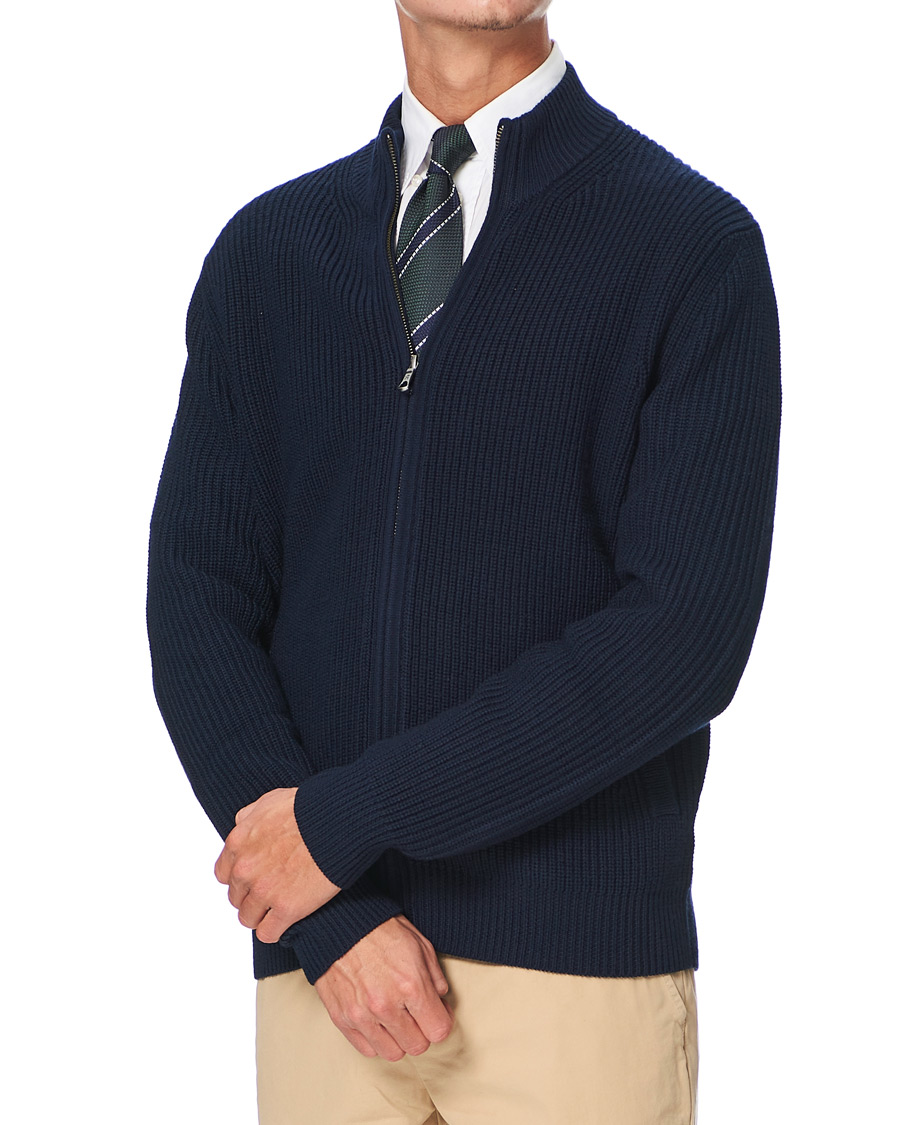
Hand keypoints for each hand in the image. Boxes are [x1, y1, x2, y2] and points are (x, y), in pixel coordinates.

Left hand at [214, 787, 340, 941]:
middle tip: (273, 890)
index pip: (224, 875)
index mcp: (238, 843)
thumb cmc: (309, 808)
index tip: (256, 877)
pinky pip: (267, 933)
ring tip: (279, 909)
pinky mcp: (287, 909)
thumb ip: (249, 816)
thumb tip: (241, 824)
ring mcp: (264, 891)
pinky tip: (286, 920)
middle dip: (252, 895)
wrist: (337, 821)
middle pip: (236, 898)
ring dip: (261, 915)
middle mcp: (245, 869)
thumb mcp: (270, 801)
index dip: (242, 877)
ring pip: (248, 918)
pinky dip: (275, 930)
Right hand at [314, 915, 454, 1060]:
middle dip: (422, 1030)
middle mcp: (386, 1005)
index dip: (442, 1020)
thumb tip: (440, 1000)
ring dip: (398, 1039)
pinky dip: (376, 1039)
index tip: (438, 1011)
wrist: (338, 921)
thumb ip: (435, 977)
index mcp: (410, 985)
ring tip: (396, 1018)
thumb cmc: (379, 928)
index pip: (438, 1030)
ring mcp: (361, 1015)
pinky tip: (378, 1020)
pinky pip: (367, 1049)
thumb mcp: (419, 943)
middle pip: (417, 1045)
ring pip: (392, 1053)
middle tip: (416, 1013)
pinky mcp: (342, 1018)